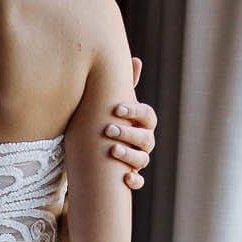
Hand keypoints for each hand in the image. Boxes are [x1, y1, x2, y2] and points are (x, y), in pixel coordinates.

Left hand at [102, 55, 156, 188]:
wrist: (93, 151)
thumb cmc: (105, 122)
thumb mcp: (110, 104)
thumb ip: (122, 86)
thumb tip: (135, 59)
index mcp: (142, 123)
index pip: (147, 116)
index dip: (135, 111)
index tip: (117, 109)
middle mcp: (144, 142)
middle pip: (146, 138)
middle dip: (129, 133)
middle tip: (109, 129)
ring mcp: (138, 160)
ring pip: (142, 159)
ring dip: (129, 155)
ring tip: (112, 151)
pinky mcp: (129, 178)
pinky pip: (138, 182)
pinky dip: (134, 181)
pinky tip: (125, 178)